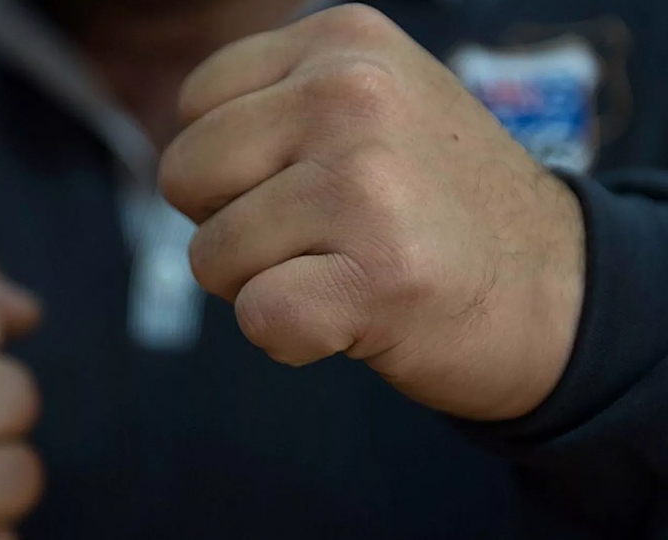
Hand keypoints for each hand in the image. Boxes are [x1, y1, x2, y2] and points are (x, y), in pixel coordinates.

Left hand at [160, 5, 585, 420]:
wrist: (555, 287)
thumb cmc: (435, 204)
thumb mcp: (368, 106)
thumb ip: (275, 105)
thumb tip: (174, 160)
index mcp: (343, 42)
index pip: (195, 104)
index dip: (228, 166)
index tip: (298, 186)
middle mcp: (351, 94)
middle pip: (183, 174)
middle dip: (229, 224)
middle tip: (314, 238)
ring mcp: (366, 182)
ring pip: (210, 256)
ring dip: (262, 285)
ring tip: (344, 271)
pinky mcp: (378, 273)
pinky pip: (258, 317)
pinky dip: (292, 338)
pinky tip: (354, 317)